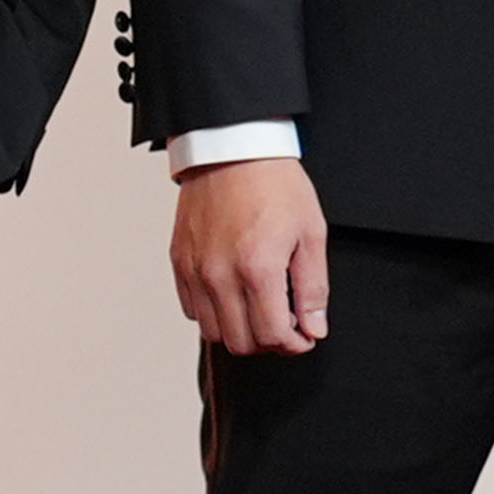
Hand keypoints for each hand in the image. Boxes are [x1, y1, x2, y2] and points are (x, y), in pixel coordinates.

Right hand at [173, 156, 331, 356]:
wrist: (231, 149)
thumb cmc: (274, 185)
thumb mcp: (311, 233)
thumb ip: (313, 287)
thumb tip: (314, 328)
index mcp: (258, 269)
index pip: (274, 336)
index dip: (295, 344)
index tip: (305, 335)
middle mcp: (220, 275)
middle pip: (242, 343)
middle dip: (269, 342)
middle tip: (285, 324)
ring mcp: (195, 269)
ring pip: (214, 332)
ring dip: (239, 330)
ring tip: (258, 310)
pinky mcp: (179, 261)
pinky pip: (191, 309)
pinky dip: (213, 313)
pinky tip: (233, 294)